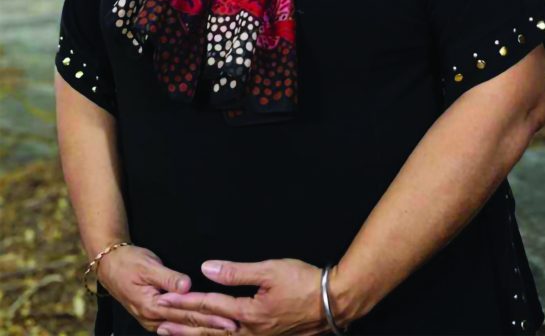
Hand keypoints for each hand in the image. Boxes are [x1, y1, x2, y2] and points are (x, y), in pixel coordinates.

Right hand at [96, 244, 237, 333]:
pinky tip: (202, 330)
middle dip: (212, 326)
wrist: (109, 266)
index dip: (210, 316)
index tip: (230, 317)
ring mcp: (153, 320)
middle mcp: (153, 318)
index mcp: (153, 306)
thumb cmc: (129, 262)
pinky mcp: (154, 316)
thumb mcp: (148, 266)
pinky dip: (190, 327)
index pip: (188, 313)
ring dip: (203, 329)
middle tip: (235, 326)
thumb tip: (187, 286)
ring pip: (182, 327)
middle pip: (188, 323)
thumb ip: (168, 278)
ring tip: (224, 331)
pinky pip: (176, 325)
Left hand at [155, 257, 332, 335]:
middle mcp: (250, 332)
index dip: (186, 302)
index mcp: (250, 314)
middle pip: (209, 330)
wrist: (332, 302)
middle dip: (182, 326)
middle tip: (158, 323)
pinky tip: (208, 335)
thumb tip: (208, 269)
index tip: (165, 299)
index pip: (210, 306)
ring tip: (173, 333)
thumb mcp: (270, 270)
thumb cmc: (304, 281)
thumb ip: (237, 272)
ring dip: (195, 335)